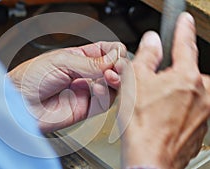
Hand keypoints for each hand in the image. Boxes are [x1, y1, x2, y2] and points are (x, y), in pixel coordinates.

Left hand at [9, 42, 125, 132]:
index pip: (105, 51)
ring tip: (110, 76)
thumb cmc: (29, 78)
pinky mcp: (84, 109)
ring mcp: (84, 92)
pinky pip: (103, 103)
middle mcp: (84, 74)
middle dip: (118, 67)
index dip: (114, 52)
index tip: (117, 55)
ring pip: (112, 87)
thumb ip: (89, 62)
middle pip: (112, 70)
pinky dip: (105, 95)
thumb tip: (114, 58)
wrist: (17, 104)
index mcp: (78, 57)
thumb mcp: (61, 61)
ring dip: (115, 81)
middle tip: (118, 67)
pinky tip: (98, 88)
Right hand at [119, 12, 209, 168]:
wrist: (150, 159)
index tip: (184, 20)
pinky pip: (188, 108)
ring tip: (151, 105)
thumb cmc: (143, 125)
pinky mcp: (201, 126)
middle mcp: (202, 92)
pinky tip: (158, 117)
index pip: (185, 44)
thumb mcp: (135, 81)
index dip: (182, 29)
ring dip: (169, 92)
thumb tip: (151, 42)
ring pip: (185, 91)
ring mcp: (204, 111)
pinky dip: (174, 108)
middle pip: (185, 71)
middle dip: (169, 74)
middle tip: (149, 84)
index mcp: (187, 77)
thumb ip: (146, 56)